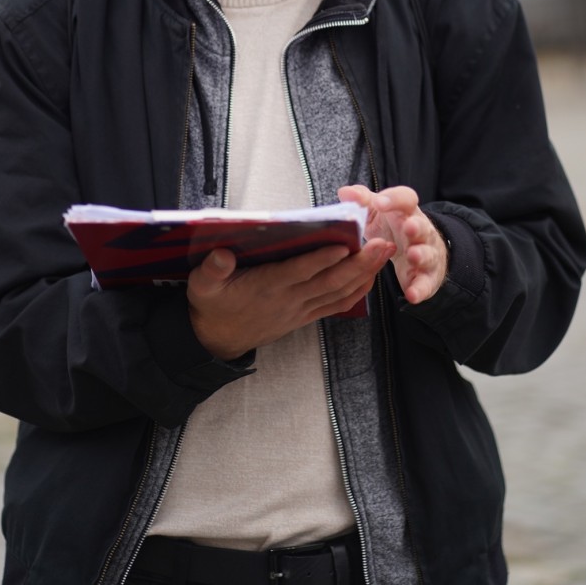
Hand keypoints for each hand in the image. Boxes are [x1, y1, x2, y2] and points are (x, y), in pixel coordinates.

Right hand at [186, 237, 394, 360]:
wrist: (217, 340)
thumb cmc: (212, 306)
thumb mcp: (202, 287)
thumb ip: (211, 270)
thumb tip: (222, 254)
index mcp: (266, 287)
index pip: (299, 272)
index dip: (321, 259)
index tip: (343, 244)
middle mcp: (288, 299)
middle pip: (329, 282)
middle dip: (359, 263)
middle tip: (382, 244)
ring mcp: (299, 310)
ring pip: (338, 293)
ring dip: (364, 274)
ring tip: (384, 254)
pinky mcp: (304, 316)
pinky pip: (336, 305)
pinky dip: (356, 291)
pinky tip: (370, 276)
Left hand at [337, 184, 447, 304]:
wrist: (415, 249)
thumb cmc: (391, 226)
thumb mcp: (376, 211)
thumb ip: (362, 201)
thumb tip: (346, 193)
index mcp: (405, 211)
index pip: (405, 198)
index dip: (394, 199)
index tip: (379, 203)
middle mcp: (419, 230)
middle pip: (421, 226)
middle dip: (416, 226)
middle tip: (408, 227)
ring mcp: (426, 253)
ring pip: (427, 253)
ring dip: (421, 255)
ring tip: (413, 257)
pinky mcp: (426, 276)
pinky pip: (425, 282)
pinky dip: (420, 289)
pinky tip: (412, 295)